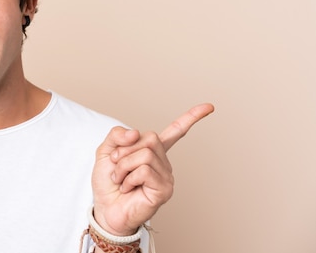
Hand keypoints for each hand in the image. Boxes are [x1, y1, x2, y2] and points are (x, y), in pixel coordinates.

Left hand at [91, 103, 213, 235]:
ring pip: (145, 154)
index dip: (191, 118)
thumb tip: (136, 132)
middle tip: (116, 164)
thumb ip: (117, 135)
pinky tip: (128, 188)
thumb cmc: (107, 183)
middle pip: (150, 137)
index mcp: (152, 151)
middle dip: (126, 150)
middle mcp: (163, 162)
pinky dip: (128, 177)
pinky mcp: (164, 189)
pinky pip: (144, 170)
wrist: (105, 209)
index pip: (176, 131)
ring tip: (120, 179)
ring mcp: (166, 176)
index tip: (209, 106)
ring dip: (123, 166)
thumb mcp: (106, 151)